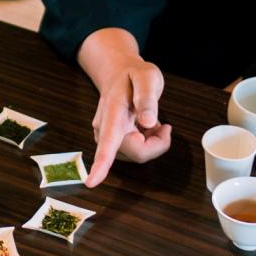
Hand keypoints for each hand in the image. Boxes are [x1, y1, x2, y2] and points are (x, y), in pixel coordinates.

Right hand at [77, 29, 172, 185]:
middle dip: (156, 143)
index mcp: (112, 112)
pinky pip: (137, 153)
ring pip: (138, 155)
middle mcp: (105, 129)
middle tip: (164, 124)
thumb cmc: (134, 74)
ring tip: (151, 120)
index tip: (92, 182)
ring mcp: (107, 138)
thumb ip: (147, 98)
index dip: (101, 164)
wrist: (119, 73)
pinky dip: (148, 143)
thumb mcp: (147, 77)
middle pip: (136, 152)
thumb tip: (146, 122)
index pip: (107, 141)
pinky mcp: (113, 143)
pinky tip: (146, 127)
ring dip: (152, 142)